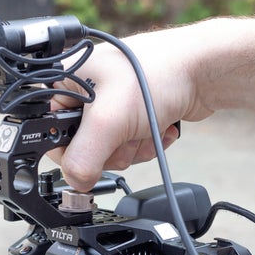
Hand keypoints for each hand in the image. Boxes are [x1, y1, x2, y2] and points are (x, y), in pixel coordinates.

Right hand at [48, 26, 213, 191]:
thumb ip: (83, 158)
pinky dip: (147, 143)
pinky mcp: (135, 115)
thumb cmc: (156, 75)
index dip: (74, 150)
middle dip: (112, 149)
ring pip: (111, 151)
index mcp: (66, 81)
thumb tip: (76, 184)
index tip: (96, 149)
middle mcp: (86, 90)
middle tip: (126, 132)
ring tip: (145, 127)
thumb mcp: (108, 121)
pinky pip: (130, 145)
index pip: (51, 132)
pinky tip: (158, 127)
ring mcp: (112, 103)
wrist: (203, 71)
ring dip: (133, 147)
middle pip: (84, 148)